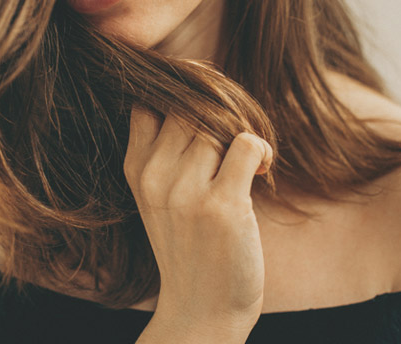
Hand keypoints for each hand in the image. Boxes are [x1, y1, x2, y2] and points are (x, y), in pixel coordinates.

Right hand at [124, 108, 272, 336]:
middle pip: (190, 108)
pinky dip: (261, 148)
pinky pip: (246, 144)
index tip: (206, 104)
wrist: (201, 310)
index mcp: (137, 169)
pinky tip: (263, 170)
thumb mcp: (158, 195)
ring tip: (250, 161)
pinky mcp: (222, 206)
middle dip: (219, 114)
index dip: (181, 93)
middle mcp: (155, 176)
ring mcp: (186, 192)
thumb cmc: (189, 245)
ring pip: (219, 124)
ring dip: (243, 133)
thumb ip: (166, 149)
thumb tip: (200, 91)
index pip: (150, 102)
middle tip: (237, 136)